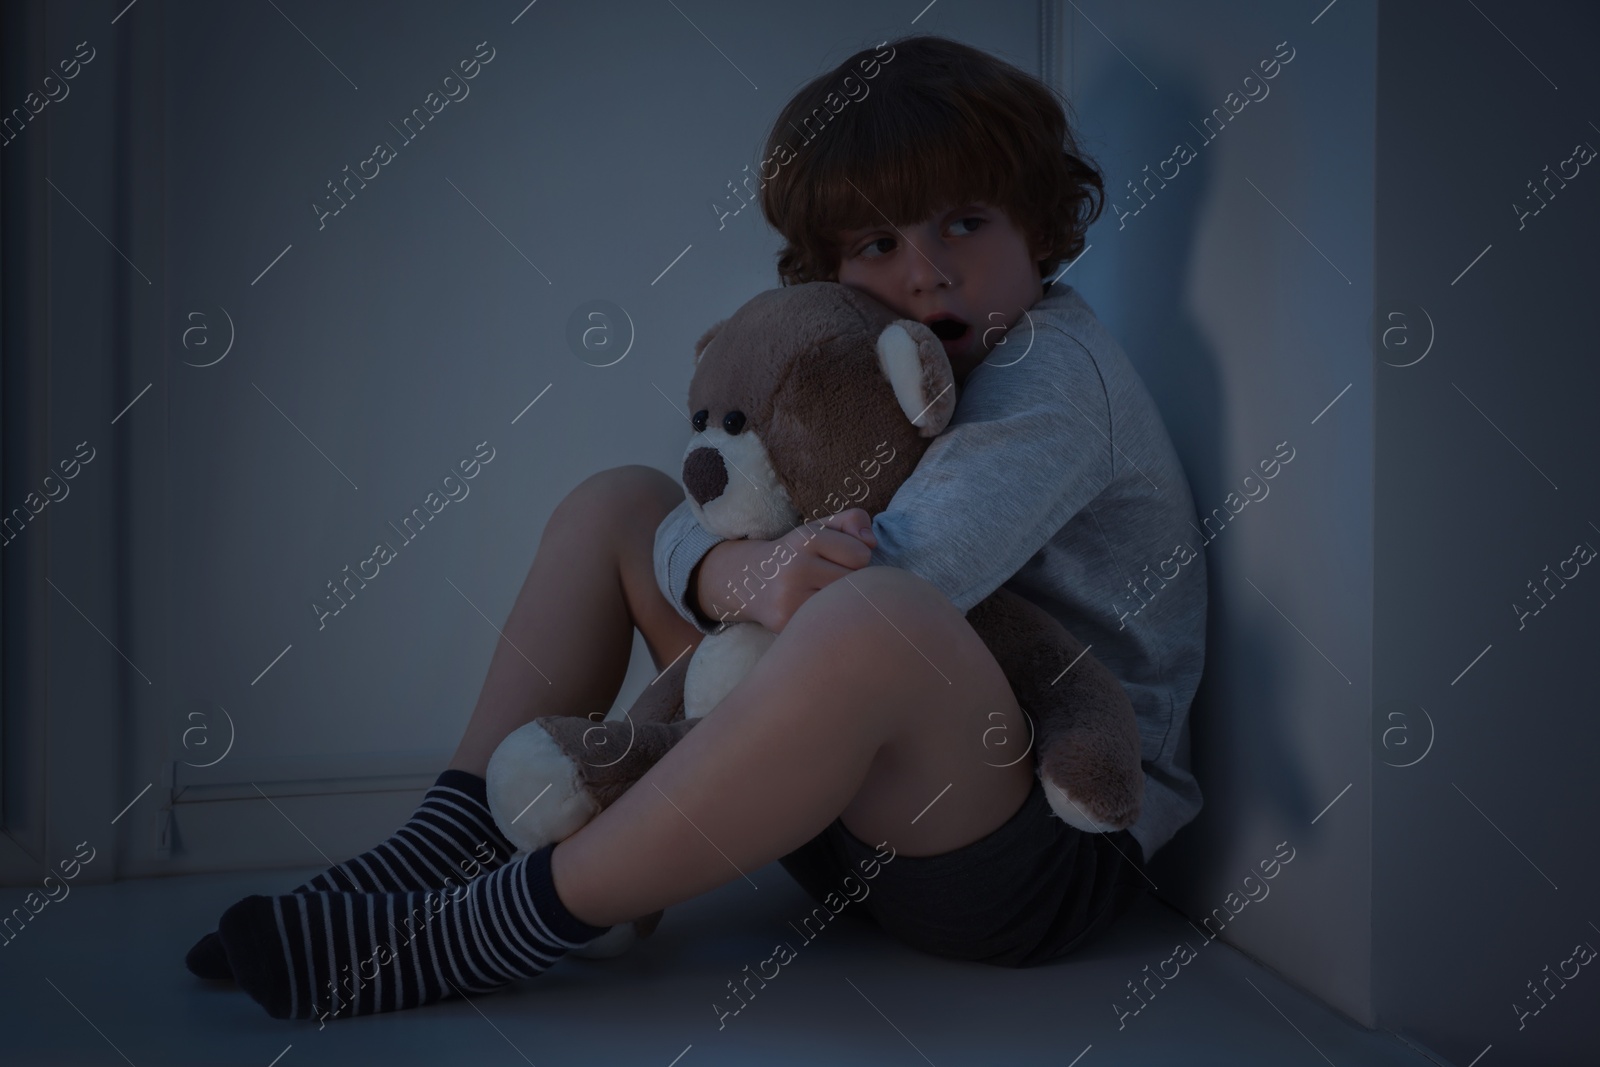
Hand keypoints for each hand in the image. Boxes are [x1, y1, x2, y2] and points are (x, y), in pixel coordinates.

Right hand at [694, 508, 876, 632]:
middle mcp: (795, 567)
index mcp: (805, 539)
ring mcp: (788, 598)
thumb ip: (852, 521)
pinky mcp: (784, 623)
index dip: (856, 558)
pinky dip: (825, 619)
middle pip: (853, 582)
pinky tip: (813, 612)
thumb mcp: (821, 528)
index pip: (861, 555)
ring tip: (824, 594)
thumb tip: (871, 542)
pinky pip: (825, 623)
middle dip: (849, 580)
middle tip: (831, 578)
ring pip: (841, 604)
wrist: (748, 580)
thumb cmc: (797, 553)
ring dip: (840, 601)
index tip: (841, 559)